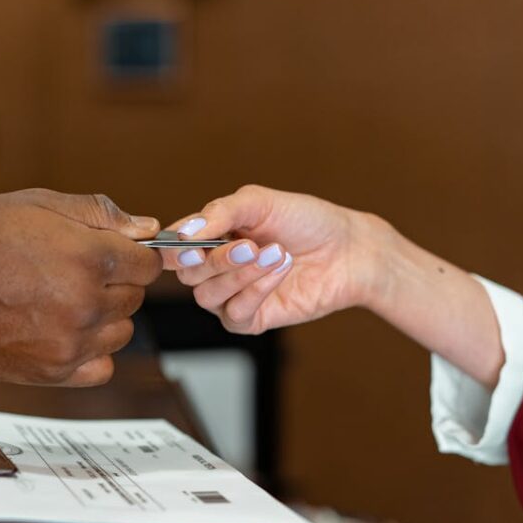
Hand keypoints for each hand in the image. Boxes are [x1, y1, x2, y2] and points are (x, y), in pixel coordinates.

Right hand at [0, 189, 162, 385]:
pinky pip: (101, 367)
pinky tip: (62, 331)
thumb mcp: (35, 205)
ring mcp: (69, 343)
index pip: (148, 263)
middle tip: (71, 270)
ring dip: (104, 316)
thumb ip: (98, 214)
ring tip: (61, 299)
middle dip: (115, 280)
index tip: (112, 251)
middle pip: (135, 296)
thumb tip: (147, 227)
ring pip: (121, 331)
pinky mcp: (51, 373)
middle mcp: (85, 303)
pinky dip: (91, 352)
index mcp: (87, 256)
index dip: (133, 253)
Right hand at [162, 185, 387, 333]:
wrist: (348, 249)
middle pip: (187, 274)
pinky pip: (235, 314)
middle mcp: (216, 268)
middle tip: (249, 245)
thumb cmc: (306, 221)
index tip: (188, 243)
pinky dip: (255, 292)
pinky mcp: (253, 319)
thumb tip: (184, 232)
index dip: (173, 248)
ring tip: (275, 254)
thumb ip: (220, 212)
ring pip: (208, 296)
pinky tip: (278, 273)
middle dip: (216, 259)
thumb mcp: (260, 202)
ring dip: (241, 274)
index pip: (173, 247)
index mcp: (211, 237)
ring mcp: (233, 295)